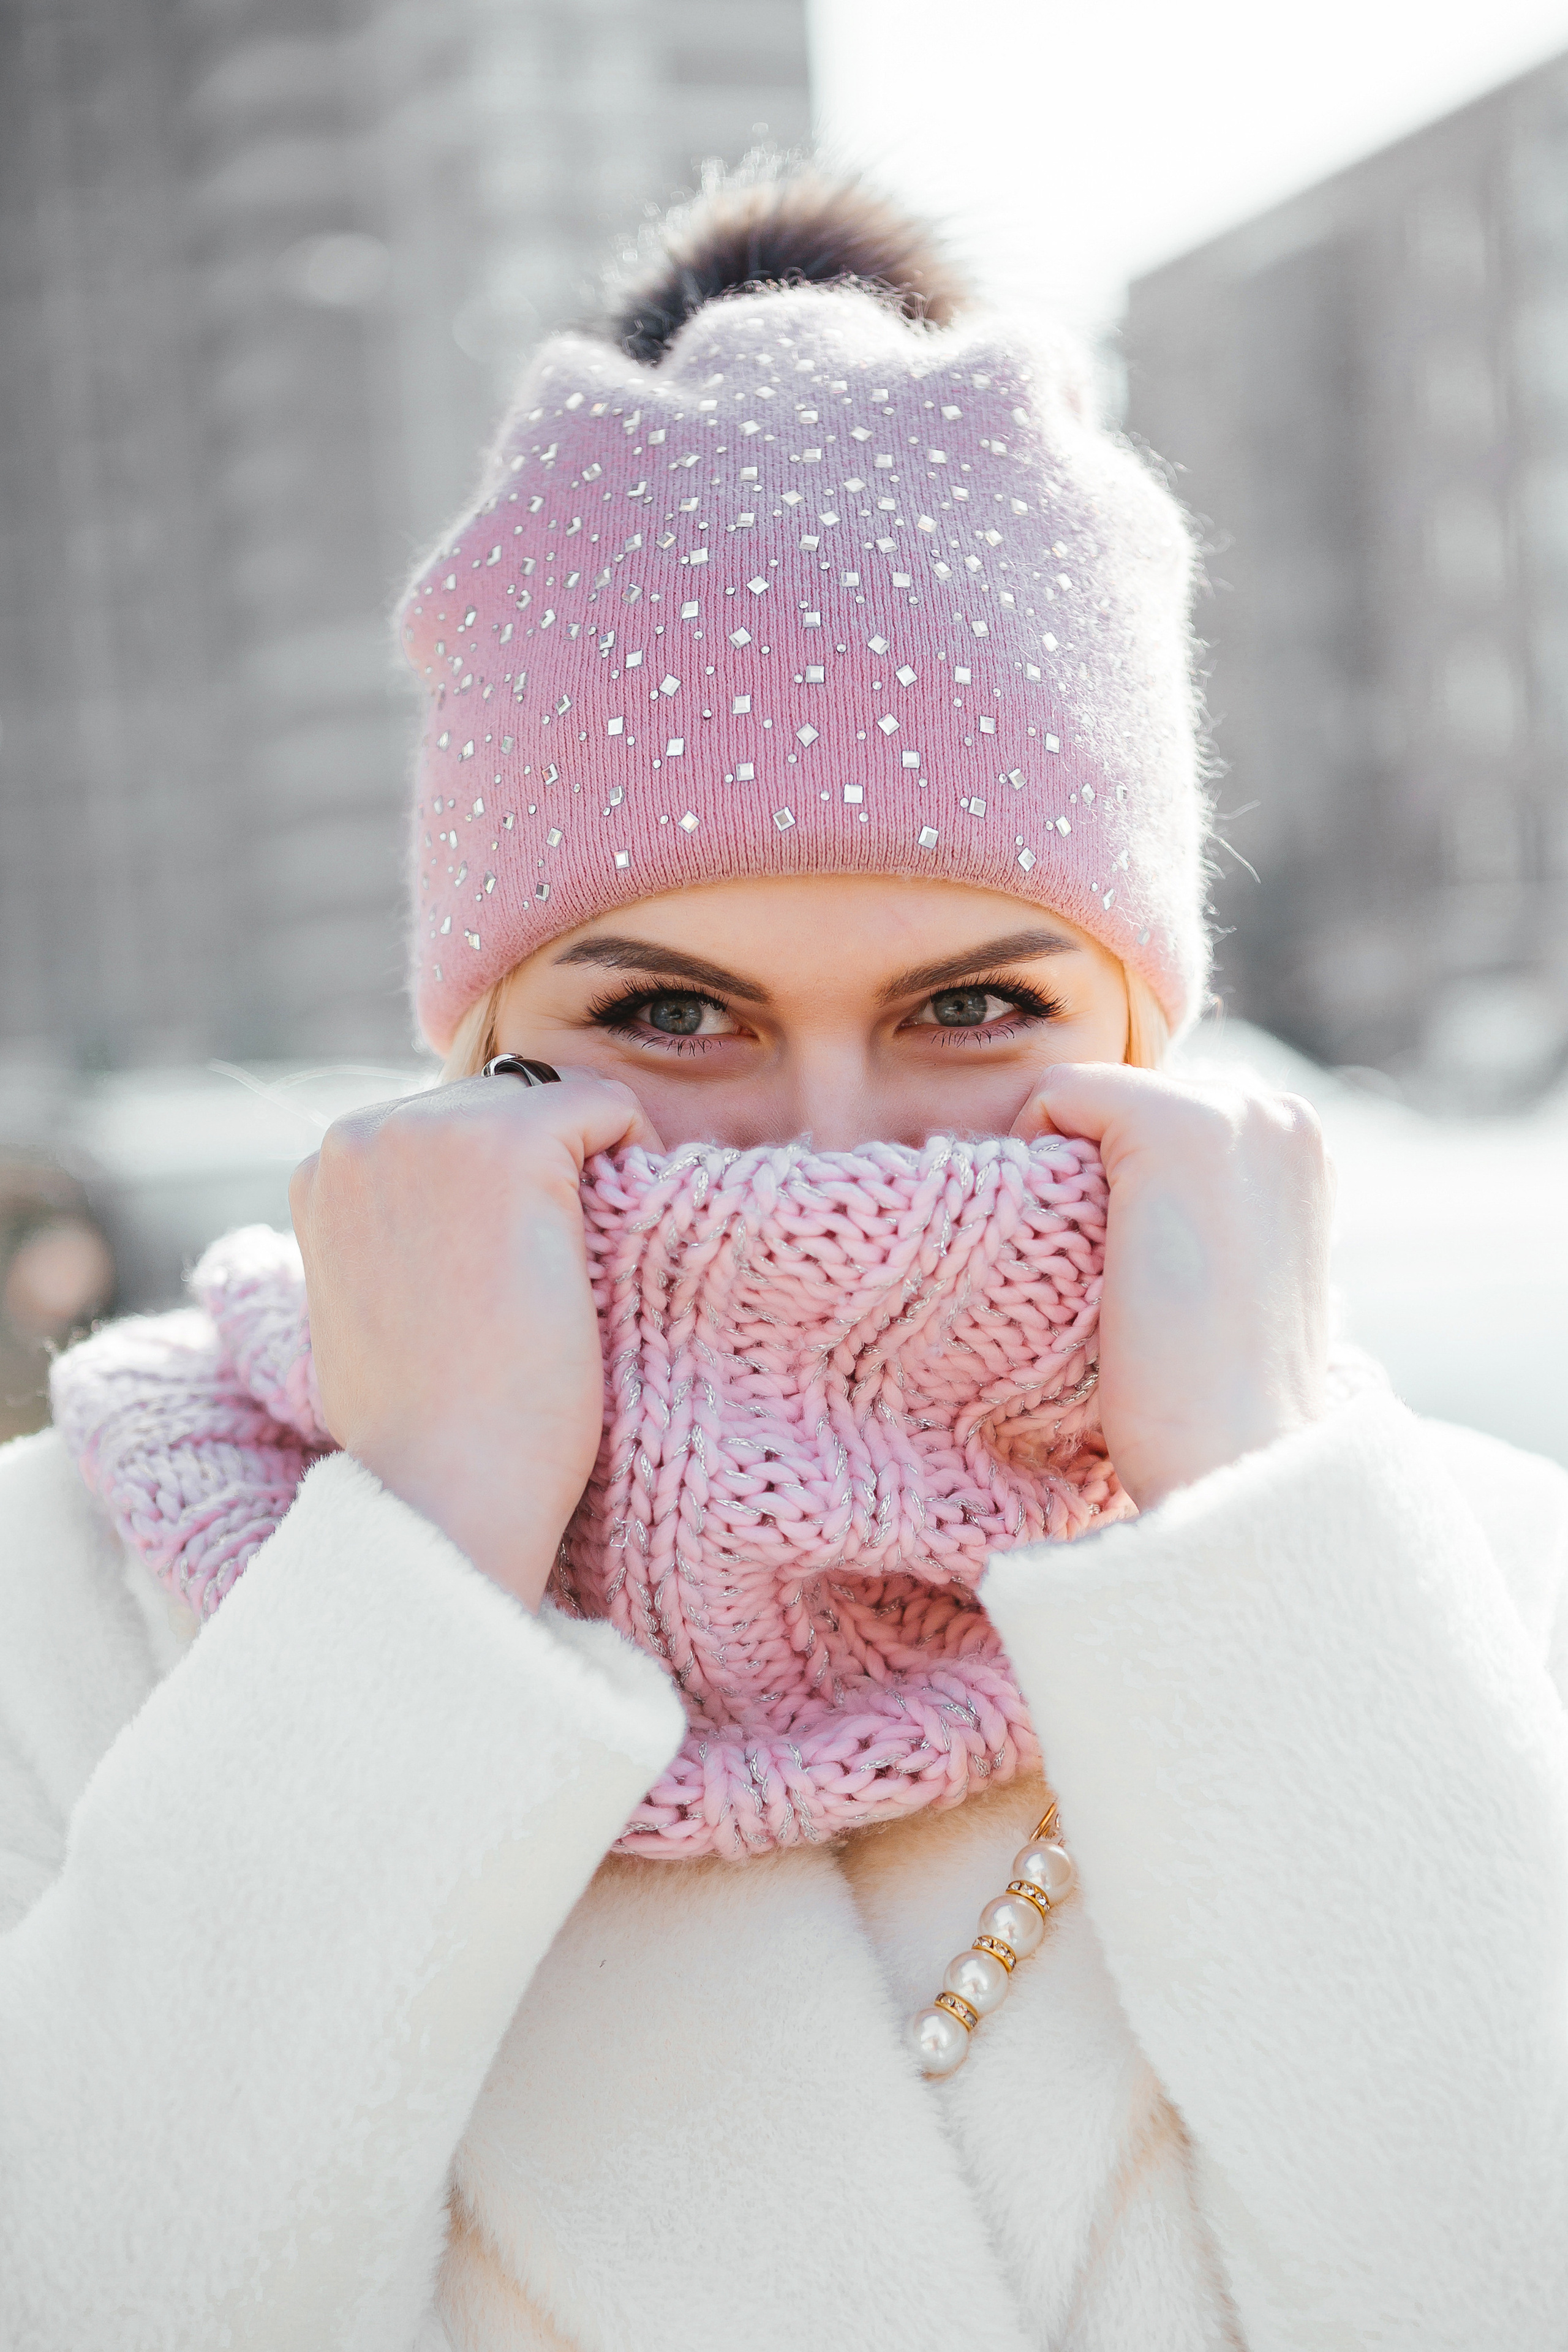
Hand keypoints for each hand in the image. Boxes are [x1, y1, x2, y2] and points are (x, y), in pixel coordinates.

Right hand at [289, 1071, 662, 1608]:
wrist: (444, 1492)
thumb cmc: (424, 1431)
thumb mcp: (375, 1310)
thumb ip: (391, 1237)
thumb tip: (447, 1221)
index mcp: (324, 1170)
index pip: (448, 1129)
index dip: (504, 1194)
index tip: (516, 1272)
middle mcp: (360, 1131)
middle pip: (500, 1104)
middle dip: (545, 1173)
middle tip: (557, 1277)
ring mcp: (430, 1130)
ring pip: (553, 1101)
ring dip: (585, 1168)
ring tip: (577, 1269)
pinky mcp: (508, 1144)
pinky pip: (607, 1106)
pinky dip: (633, 1157)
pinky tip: (615, 1243)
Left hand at [1012, 1064, 1332, 1510]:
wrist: (1231, 1458)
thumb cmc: (1209, 1394)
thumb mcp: (1217, 1272)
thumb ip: (1187, 1204)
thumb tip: (1103, 1176)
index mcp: (1295, 1144)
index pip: (1154, 1120)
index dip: (1113, 1188)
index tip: (1126, 1272)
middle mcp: (1277, 1110)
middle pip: (1118, 1106)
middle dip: (1089, 1176)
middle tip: (1105, 1278)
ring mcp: (1233, 1109)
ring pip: (1085, 1101)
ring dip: (1063, 1173)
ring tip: (1095, 1268)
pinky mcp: (1173, 1122)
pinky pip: (1055, 1096)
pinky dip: (1033, 1156)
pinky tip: (1069, 1244)